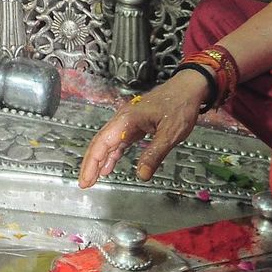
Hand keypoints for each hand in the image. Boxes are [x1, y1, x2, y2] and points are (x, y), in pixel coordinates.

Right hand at [78, 72, 209, 187]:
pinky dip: (112, 154)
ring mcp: (128, 122)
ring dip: (100, 160)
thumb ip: (154, 154)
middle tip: (84, 182)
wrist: (187, 89)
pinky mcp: (135, 125)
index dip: (93, 162)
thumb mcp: (170, 133)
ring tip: (93, 177)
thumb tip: (141, 175)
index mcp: (127, 119)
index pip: (103, 143)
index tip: (86, 179)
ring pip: (108, 142)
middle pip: (100, 142)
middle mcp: (123, 119)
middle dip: (91, 163)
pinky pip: (119, 141)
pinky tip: (110, 165)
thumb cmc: (179, 107)